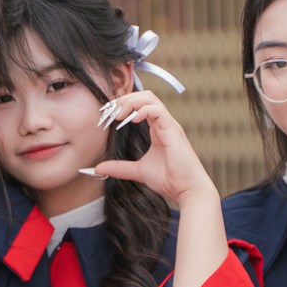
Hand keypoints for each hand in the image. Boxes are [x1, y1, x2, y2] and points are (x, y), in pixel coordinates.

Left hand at [86, 90, 216, 205]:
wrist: (187, 190)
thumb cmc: (170, 179)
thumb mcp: (138, 171)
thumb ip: (119, 167)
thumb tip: (99, 168)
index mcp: (158, 128)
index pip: (140, 104)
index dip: (123, 105)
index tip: (106, 115)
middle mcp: (164, 123)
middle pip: (145, 96)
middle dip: (124, 99)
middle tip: (109, 112)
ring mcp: (169, 125)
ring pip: (151, 98)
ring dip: (131, 102)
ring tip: (118, 114)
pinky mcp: (173, 130)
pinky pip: (158, 110)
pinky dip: (143, 111)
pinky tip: (132, 120)